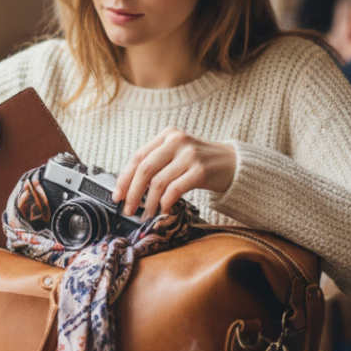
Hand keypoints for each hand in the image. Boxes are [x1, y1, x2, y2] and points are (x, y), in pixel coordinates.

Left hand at [114, 128, 235, 217]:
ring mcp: (189, 155)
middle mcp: (177, 141)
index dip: (124, 178)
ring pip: (158, 182)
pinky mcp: (200, 170)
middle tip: (128, 210)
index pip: (138, 157)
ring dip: (149, 203)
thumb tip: (128, 188)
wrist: (234, 164)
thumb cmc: (200, 162)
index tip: (117, 196)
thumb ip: (157, 164)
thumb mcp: (177, 154)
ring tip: (146, 215)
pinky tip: (164, 211)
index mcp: (167, 135)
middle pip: (144, 169)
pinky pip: (174, 190)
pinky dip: (165, 203)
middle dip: (133, 193)